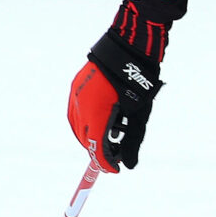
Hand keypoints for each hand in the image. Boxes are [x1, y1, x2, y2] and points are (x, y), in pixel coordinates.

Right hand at [68, 23, 166, 171]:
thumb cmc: (138, 80)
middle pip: (85, 138)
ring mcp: (76, 94)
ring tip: (114, 134)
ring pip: (79, 125)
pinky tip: (106, 119)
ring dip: (93, 135)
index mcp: (97, 112)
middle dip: (98, 149)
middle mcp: (81, 104)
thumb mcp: (139, 114)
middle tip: (115, 154)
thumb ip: (132, 140)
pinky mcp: (77, 86)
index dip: (106, 162)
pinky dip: (89, 121)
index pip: (96, 146)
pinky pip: (78, 111)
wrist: (130, 46)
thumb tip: (130, 164)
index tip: (116, 170)